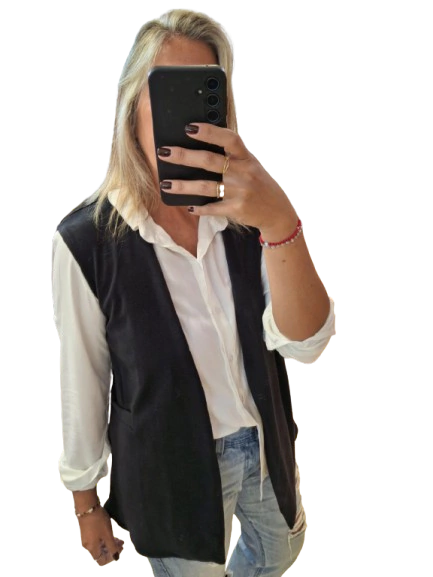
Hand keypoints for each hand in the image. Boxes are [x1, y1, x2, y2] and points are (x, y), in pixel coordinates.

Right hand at [77, 505, 124, 566]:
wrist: (87, 506)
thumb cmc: (98, 521)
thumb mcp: (108, 534)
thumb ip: (112, 547)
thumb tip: (116, 558)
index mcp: (92, 548)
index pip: (102, 561)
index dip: (112, 558)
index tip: (119, 549)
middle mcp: (87, 546)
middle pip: (101, 553)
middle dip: (112, 549)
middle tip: (121, 542)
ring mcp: (86, 538)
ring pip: (99, 546)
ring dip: (109, 543)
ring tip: (118, 537)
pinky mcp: (86, 531)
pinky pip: (96, 540)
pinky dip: (104, 538)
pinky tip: (110, 532)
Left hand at [157, 123, 296, 232]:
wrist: (277, 211)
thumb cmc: (258, 184)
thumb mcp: (251, 165)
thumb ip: (231, 156)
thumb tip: (200, 146)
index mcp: (246, 158)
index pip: (229, 138)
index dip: (209, 132)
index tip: (189, 127)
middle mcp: (243, 173)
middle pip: (209, 161)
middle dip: (184, 156)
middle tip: (164, 152)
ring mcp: (239, 192)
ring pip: (205, 187)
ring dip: (183, 186)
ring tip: (165, 184)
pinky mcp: (236, 210)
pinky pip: (212, 208)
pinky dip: (199, 208)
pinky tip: (188, 206)